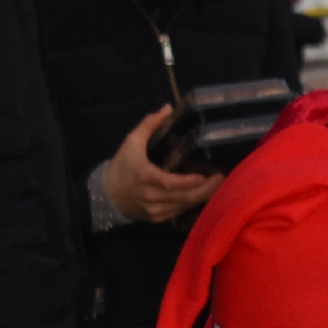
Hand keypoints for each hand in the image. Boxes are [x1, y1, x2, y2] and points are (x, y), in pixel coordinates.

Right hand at [105, 106, 219, 223]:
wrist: (107, 195)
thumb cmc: (121, 166)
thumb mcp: (131, 142)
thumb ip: (149, 124)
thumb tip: (168, 108)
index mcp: (145, 177)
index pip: (170, 183)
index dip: (189, 182)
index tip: (206, 176)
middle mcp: (151, 197)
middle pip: (184, 197)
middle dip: (205, 190)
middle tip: (221, 178)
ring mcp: (155, 211)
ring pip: (184, 206)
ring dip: (202, 197)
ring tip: (216, 184)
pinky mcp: (158, 219)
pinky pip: (179, 212)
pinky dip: (192, 203)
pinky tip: (202, 194)